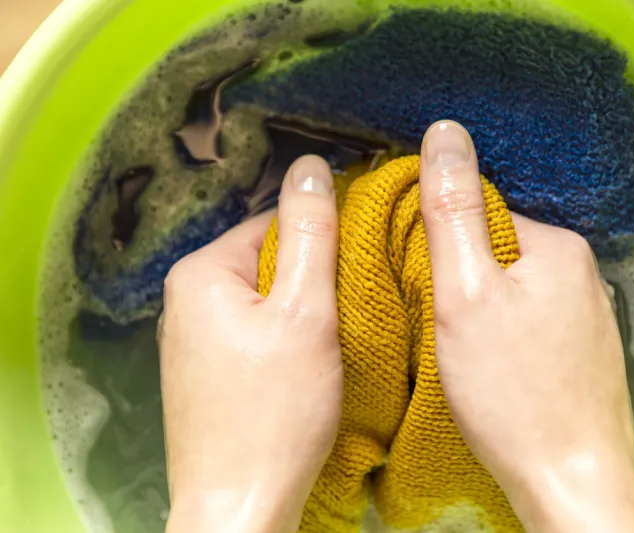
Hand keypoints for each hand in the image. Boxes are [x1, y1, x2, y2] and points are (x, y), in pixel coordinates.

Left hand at [159, 155, 342, 532]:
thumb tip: (312, 165)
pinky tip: (309, 367)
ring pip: (264, 301)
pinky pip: (254, 335)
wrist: (239, 507)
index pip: (273, 223)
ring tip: (336, 340)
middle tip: (353, 308)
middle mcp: (184, 301)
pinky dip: (285, 342)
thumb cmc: (274, 412)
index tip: (360, 266)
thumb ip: (311, 234)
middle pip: (267, 262)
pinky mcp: (206, 376)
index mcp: (199, 273)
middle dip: (312, 279)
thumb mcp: (305, 312)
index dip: (323, 240)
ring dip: (303, 313)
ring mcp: (192, 342)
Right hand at [418, 121, 633, 532]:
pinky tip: (489, 367)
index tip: (415, 276)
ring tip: (456, 347)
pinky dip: (502, 334)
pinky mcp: (581, 353)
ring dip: (479, 307)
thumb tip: (444, 134)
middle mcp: (582, 273)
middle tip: (431, 318)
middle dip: (458, 275)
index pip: (481, 211)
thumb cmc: (515, 394)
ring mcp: (587, 315)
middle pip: (497, 250)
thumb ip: (451, 212)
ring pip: (512, 289)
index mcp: (556, 246)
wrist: (571, 482)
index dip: (437, 238)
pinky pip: (529, 322)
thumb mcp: (464, 295)